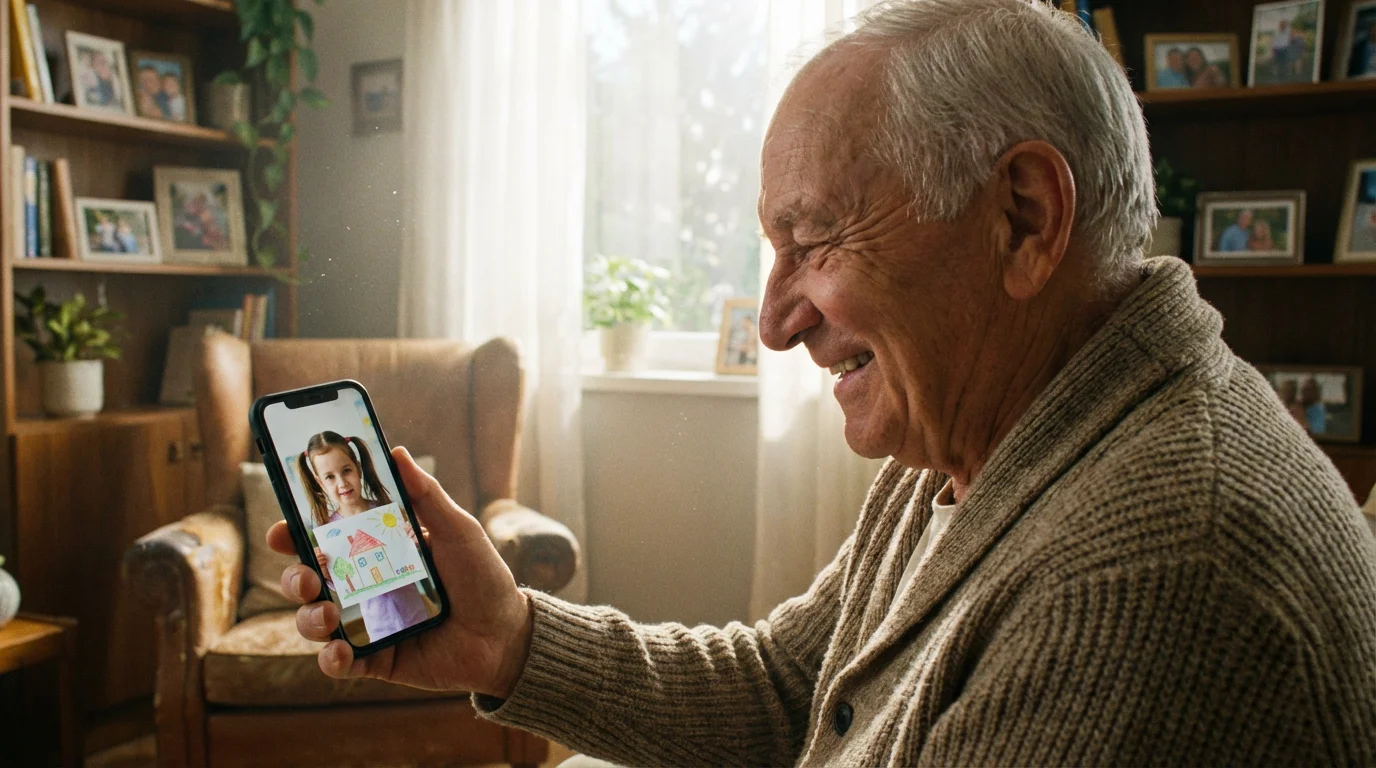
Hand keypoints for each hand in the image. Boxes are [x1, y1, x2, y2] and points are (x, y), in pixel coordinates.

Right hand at [268, 446, 533, 697]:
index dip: (294, 534)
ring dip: (309, 617)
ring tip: (329, 612)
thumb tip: (396, 451)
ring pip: (314, 621)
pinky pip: (339, 663)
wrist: (506, 635)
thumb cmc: (483, 577)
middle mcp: (364, 587)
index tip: (282, 529)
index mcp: (377, 552)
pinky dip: (331, 660)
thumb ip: (426, 496)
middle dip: (295, 577)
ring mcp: (367, 624)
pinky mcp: (377, 659)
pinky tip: (340, 651)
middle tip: (308, 575)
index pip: (324, 540)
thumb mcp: (457, 531)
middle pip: (308, 580)